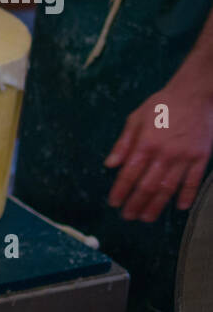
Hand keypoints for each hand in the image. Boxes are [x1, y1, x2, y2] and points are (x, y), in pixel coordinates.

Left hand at [105, 82, 212, 220]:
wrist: (196, 94)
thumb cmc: (162, 105)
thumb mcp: (136, 118)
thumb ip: (123, 143)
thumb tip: (110, 165)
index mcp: (145, 143)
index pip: (129, 173)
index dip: (120, 190)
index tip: (114, 203)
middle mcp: (165, 153)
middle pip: (147, 185)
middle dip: (136, 203)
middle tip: (128, 216)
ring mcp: (185, 157)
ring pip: (169, 188)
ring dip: (157, 205)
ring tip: (147, 218)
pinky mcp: (201, 157)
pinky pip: (194, 181)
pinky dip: (187, 195)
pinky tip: (180, 207)